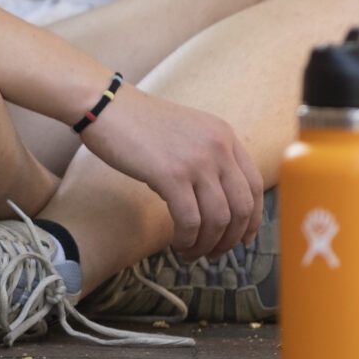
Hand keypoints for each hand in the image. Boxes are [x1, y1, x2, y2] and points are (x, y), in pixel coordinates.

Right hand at [76, 83, 263, 257]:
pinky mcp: (171, 174)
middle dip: (230, 239)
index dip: (252, 219)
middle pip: (242, 207)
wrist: (103, 105)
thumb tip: (212, 204)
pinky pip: (190, 220)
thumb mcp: (186, 132)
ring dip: (207, 244)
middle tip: (215, 253)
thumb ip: (206, 159)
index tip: (243, 239)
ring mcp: (196, 161)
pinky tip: (178, 243)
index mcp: (224, 135)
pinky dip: (187, 239)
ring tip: (191, 252)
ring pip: (218, 219)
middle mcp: (218, 147)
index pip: (254, 186)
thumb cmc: (136, 121)